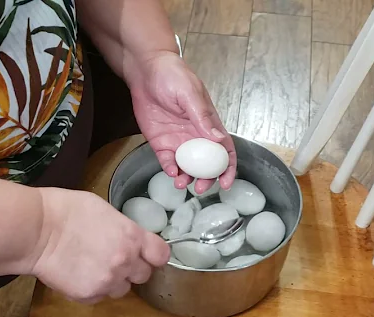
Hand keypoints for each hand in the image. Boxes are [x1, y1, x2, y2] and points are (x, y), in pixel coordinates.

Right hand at [30, 188, 169, 303]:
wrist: (36, 231)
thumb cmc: (65, 211)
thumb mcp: (104, 210)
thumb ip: (123, 228)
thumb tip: (129, 238)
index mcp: (132, 237)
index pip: (161, 255)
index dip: (154, 255)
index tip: (147, 254)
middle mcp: (125, 262)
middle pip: (143, 275)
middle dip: (131, 268)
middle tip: (113, 258)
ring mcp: (107, 281)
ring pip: (121, 289)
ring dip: (112, 280)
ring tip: (91, 266)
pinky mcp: (88, 295)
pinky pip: (99, 296)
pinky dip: (92, 288)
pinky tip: (77, 273)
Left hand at [126, 51, 236, 192]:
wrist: (146, 70)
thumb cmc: (172, 75)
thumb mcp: (190, 94)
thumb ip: (203, 117)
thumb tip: (219, 138)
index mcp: (208, 124)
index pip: (224, 150)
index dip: (228, 168)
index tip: (226, 182)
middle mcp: (195, 136)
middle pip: (206, 164)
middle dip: (206, 179)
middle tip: (200, 188)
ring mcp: (178, 140)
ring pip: (187, 167)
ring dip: (187, 178)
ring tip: (181, 182)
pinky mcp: (160, 142)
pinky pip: (167, 161)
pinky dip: (170, 169)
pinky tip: (170, 171)